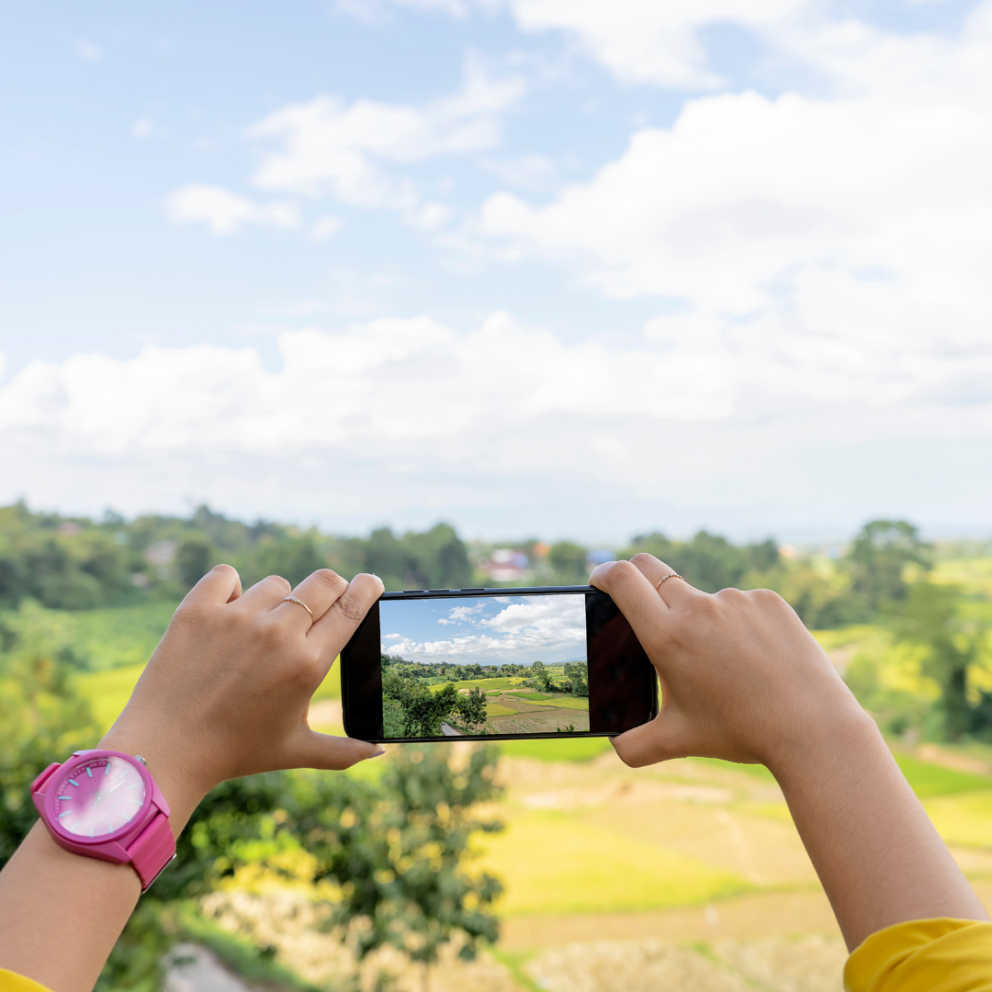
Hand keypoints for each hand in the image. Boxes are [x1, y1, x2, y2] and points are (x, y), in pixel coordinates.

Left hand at [100, 565, 383, 819]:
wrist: (164, 751)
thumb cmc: (234, 752)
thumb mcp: (295, 750)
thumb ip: (344, 751)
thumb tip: (380, 749)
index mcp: (307, 664)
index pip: (352, 607)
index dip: (367, 588)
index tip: (371, 582)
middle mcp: (277, 635)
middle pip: (324, 581)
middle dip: (332, 586)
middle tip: (321, 600)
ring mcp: (236, 619)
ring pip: (275, 583)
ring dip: (275, 600)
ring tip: (258, 630)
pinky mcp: (197, 611)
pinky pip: (226, 576)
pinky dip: (229, 588)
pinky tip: (226, 611)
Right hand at [589, 554, 867, 773]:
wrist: (812, 728)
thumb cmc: (741, 732)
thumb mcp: (680, 740)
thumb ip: (636, 745)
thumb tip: (615, 745)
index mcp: (667, 637)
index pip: (622, 579)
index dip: (605, 573)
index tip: (601, 580)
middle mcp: (698, 608)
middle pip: (652, 569)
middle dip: (638, 579)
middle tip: (642, 605)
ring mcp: (735, 600)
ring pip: (702, 597)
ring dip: (700, 617)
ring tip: (726, 664)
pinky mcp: (767, 600)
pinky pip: (740, 604)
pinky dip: (739, 624)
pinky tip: (757, 657)